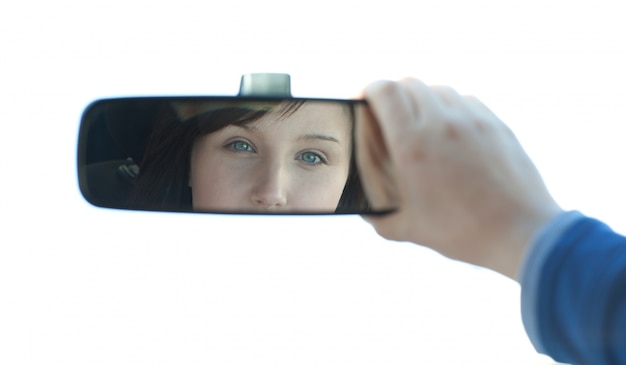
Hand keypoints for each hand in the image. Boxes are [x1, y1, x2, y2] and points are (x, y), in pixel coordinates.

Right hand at [356, 78, 562, 279]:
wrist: (520, 233)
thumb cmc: (461, 233)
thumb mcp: (406, 228)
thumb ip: (375, 213)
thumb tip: (361, 203)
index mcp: (413, 145)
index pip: (384, 91)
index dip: (368, 89)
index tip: (364, 101)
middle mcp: (442, 123)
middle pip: (409, 83)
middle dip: (392, 94)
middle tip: (387, 115)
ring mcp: (473, 120)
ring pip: (438, 89)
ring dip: (422, 99)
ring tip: (419, 122)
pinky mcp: (496, 123)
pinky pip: (465, 100)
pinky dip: (450, 107)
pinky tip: (450, 130)